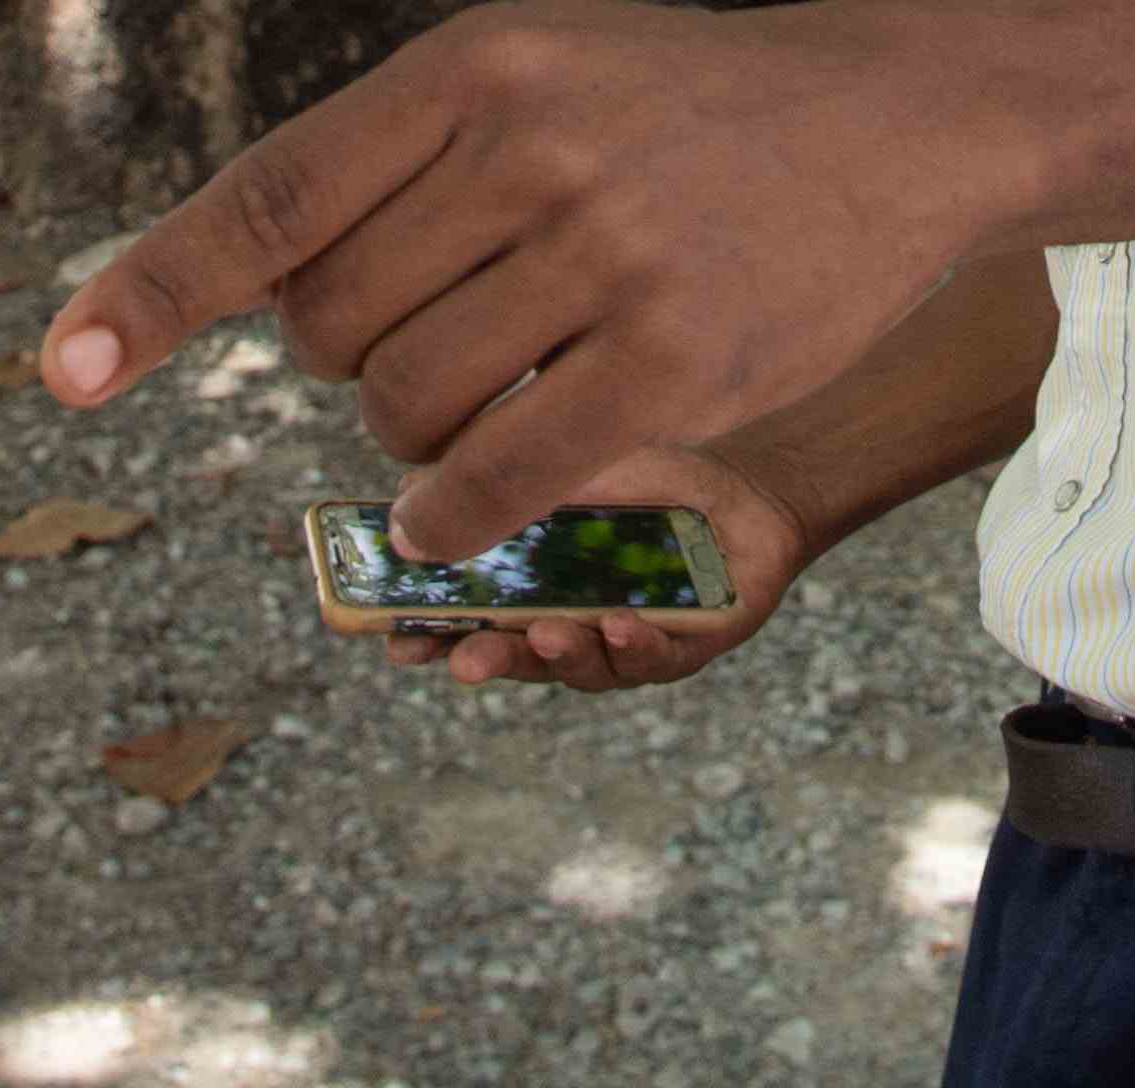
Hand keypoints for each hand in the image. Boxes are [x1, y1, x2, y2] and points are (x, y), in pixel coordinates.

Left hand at [49, 0, 994, 558]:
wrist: (897, 121)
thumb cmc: (685, 111)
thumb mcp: (537, 69)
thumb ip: (401, 158)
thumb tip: (250, 285)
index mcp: (472, 64)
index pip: (274, 192)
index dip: (157, 286)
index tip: (65, 369)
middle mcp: (528, 149)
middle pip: (331, 325)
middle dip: (352, 358)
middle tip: (440, 336)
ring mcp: (604, 254)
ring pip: (404, 408)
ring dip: (415, 437)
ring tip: (496, 392)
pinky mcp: (673, 361)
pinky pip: (495, 480)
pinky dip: (451, 519)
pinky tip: (458, 520)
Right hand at [365, 445, 805, 694]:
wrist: (737, 485)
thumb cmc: (638, 484)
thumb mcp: (558, 468)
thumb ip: (491, 481)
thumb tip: (405, 493)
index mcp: (529, 593)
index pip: (467, 623)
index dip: (430, 636)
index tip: (397, 641)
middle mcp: (570, 627)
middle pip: (518, 657)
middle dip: (489, 659)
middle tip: (463, 660)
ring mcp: (624, 643)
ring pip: (586, 666)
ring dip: (561, 653)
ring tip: (547, 632)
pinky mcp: (687, 645)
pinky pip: (657, 658)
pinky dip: (636, 646)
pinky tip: (622, 626)